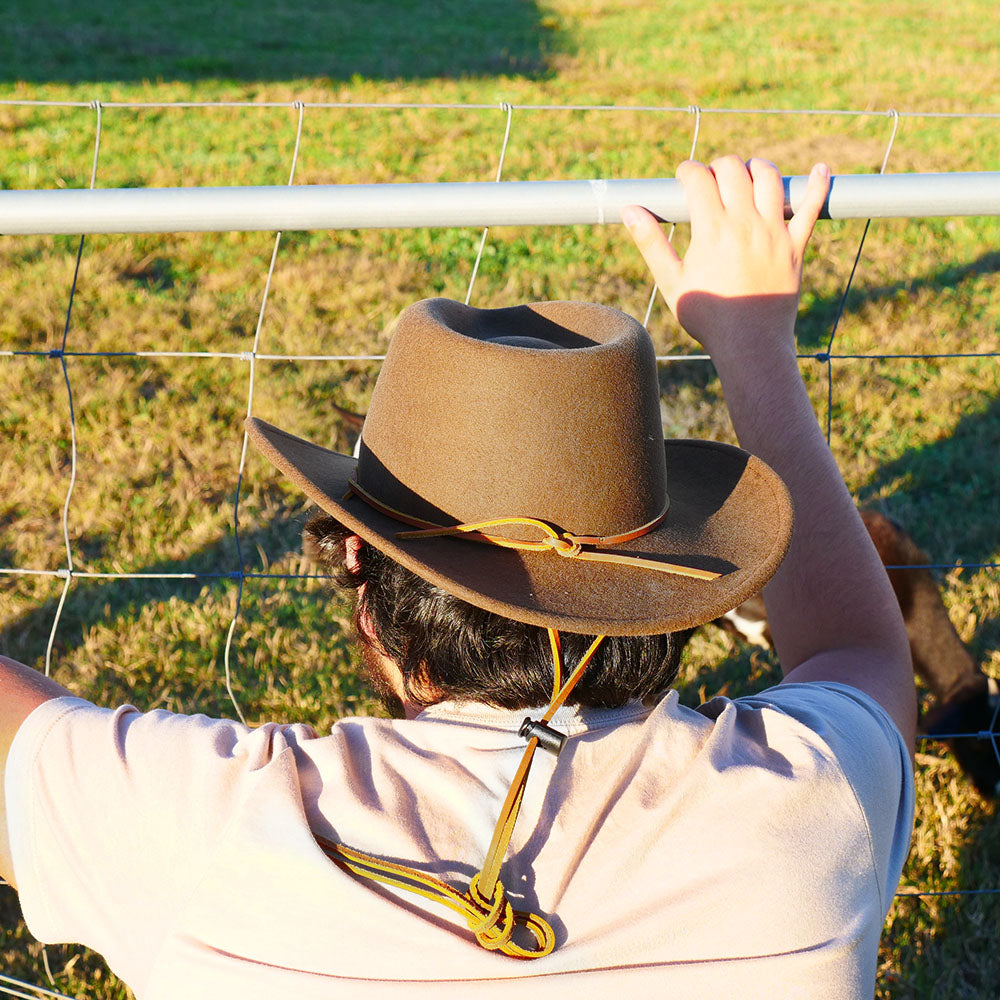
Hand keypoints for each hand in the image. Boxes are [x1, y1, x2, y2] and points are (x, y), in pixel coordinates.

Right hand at [622, 157, 829, 356]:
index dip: (687, 171)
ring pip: (769, 178)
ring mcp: (774, 231)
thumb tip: (629, 210)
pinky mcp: (796, 245)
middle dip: (718, 166)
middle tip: (711, 181)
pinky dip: (818, 185)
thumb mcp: (671, 281)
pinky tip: (820, 169)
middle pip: (733, 169)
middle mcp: (745, 223)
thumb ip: (651, 242)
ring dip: (756, 167)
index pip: (698, 179)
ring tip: (747, 175)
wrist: (750, 343)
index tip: (683, 178)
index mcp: (712, 230)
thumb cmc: (707, 316)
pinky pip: (813, 207)